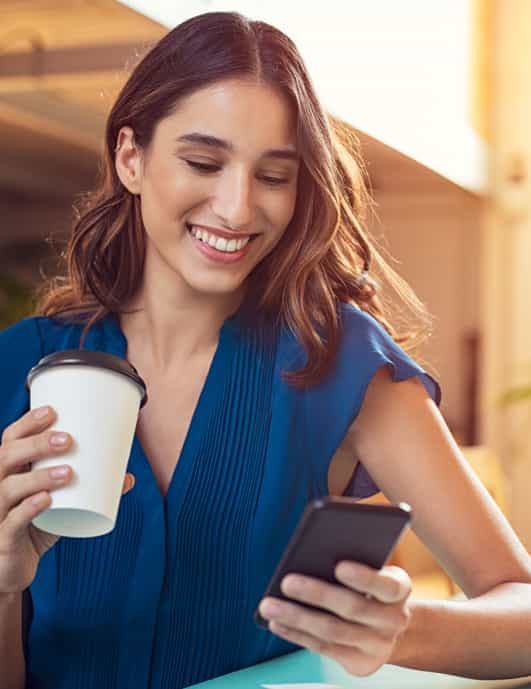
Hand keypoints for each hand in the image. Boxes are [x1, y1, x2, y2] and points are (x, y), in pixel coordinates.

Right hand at [0, 406, 134, 593]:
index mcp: (9, 473)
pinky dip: (29, 509)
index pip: (9, 440)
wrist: (12, 569)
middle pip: (7, 457)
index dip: (27, 424)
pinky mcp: (3, 540)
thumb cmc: (35, 527)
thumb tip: (127, 476)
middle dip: (37, 444)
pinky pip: (11, 522)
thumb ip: (89, 490)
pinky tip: (45, 500)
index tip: (52, 411)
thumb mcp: (62, 505)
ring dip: (39, 476)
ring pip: (9, 488)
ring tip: (69, 472)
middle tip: (68, 440)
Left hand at [258, 561, 411, 676]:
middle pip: (353, 608)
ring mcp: (377, 645)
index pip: (386, 585)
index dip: (364, 578)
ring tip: (269, 604)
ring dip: (297, 618)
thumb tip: (310, 550)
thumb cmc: (369, 585)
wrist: (388, 626)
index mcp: (400, 589)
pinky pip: (324, 648)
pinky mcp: (360, 664)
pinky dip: (297, 634)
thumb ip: (352, 557)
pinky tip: (276, 622)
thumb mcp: (370, 567)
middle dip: (317, 594)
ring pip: (333, 631)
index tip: (339, 566)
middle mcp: (394, 620)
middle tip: (287, 581)